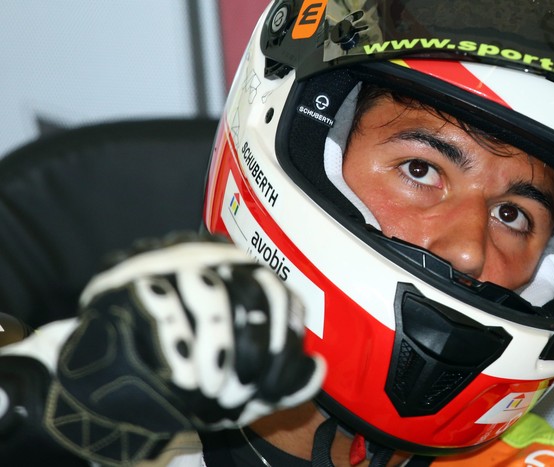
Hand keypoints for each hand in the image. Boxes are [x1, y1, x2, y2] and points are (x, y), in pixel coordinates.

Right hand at [2, 234, 323, 465]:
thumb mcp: (246, 389)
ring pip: (212, 296)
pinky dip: (180, 350)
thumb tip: (318, 368)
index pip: (280, 296)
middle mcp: (210, 257)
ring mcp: (167, 263)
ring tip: (210, 390)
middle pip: (252, 292)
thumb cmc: (191, 381)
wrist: (117, 390)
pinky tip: (184, 380)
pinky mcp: (126, 281)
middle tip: (238, 396)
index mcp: (243, 274)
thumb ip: (285, 382)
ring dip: (218, 351)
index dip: (282, 343)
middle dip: (251, 353)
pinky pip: (163, 307)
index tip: (268, 386)